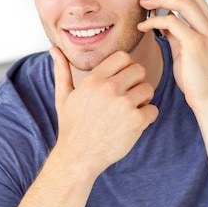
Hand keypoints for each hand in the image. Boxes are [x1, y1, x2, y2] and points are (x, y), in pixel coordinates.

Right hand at [49, 47, 158, 176]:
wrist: (78, 157)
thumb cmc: (71, 126)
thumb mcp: (64, 96)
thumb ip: (62, 70)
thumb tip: (54, 49)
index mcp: (94, 79)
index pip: (123, 57)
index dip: (125, 67)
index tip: (120, 80)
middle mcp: (110, 88)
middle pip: (139, 70)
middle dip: (136, 81)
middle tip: (127, 95)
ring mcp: (124, 104)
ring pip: (148, 88)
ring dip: (143, 99)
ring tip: (130, 110)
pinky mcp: (136, 121)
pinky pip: (153, 110)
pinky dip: (147, 117)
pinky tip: (133, 124)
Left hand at [139, 0, 207, 110]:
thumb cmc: (197, 80)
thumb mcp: (186, 52)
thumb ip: (178, 34)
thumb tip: (164, 21)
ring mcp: (206, 35)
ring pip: (184, 4)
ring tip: (143, 1)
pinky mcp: (196, 44)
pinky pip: (172, 23)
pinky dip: (155, 20)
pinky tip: (143, 26)